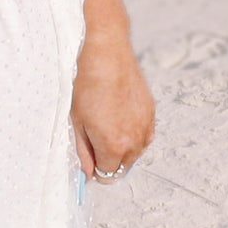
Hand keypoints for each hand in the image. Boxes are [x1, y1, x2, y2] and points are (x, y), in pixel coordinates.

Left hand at [71, 27, 154, 179]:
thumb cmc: (86, 83)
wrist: (105, 52)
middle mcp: (135, 140)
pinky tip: (117, 114)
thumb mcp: (76, 122)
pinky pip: (143, 134)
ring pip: (134, 151)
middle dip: (108, 159)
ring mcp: (146, 126)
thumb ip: (83, 153)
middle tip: (93, 137)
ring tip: (105, 122)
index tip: (87, 156)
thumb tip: (87, 172)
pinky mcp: (151, 112)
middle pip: (122, 166)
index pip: (106, 175)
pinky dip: (132, 131)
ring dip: (121, 146)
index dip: (94, 167)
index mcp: (114, 146)